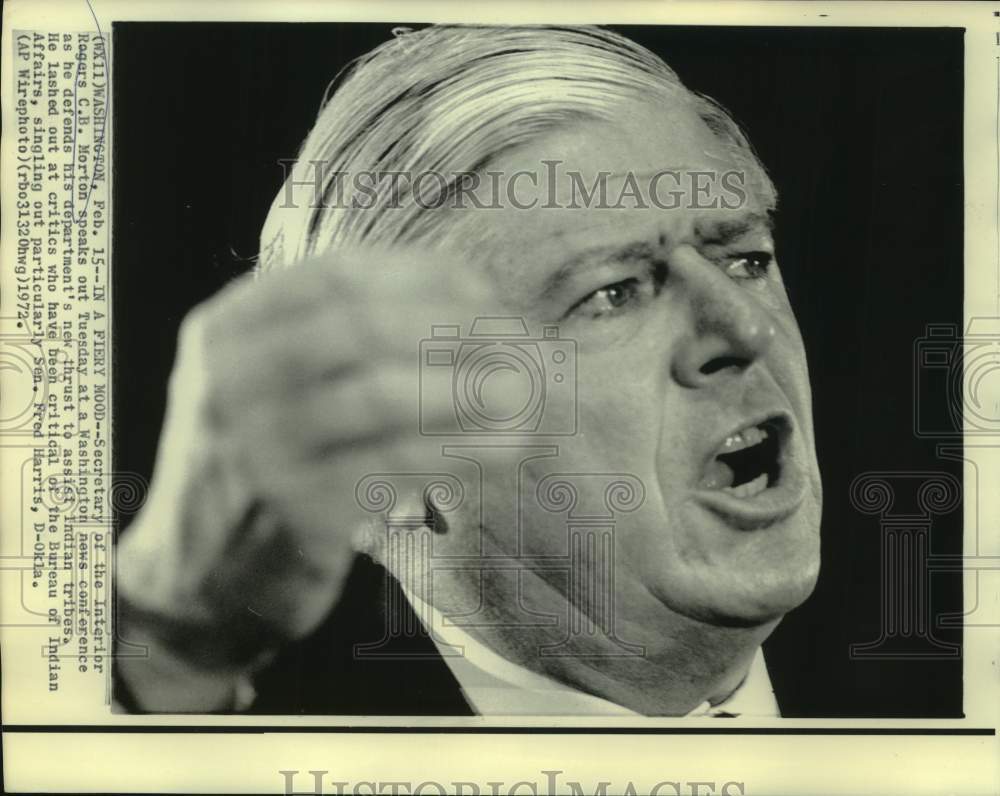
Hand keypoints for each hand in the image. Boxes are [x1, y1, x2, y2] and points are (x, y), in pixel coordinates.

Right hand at [116, 245, 494, 686]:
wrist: (195, 577)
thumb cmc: (262, 462)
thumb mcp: (266, 382)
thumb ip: (334, 335)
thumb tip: (469, 298)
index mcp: (227, 329)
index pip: (338, 273)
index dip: (424, 276)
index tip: (487, 293)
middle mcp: (230, 379)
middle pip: (361, 325)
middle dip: (454, 327)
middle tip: (523, 342)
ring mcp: (255, 447)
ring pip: (378, 394)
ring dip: (467, 388)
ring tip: (529, 392)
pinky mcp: (292, 511)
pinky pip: (393, 465)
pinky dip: (460, 449)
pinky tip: (508, 447)